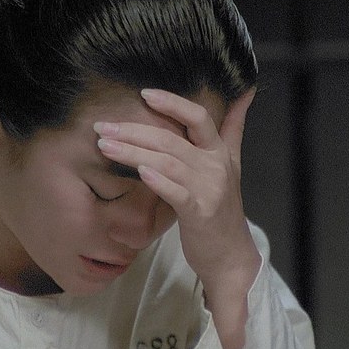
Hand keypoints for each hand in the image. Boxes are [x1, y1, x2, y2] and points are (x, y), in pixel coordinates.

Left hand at [94, 87, 259, 287]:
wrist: (231, 255)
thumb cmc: (222, 208)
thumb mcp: (232, 163)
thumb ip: (233, 128)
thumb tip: (244, 93)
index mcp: (219, 151)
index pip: (198, 117)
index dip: (172, 103)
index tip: (143, 93)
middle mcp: (216, 165)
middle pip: (172, 139)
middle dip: (134, 130)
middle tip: (103, 126)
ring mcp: (209, 189)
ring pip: (167, 162)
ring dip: (133, 151)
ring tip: (105, 145)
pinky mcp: (199, 212)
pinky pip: (176, 192)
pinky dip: (157, 180)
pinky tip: (139, 171)